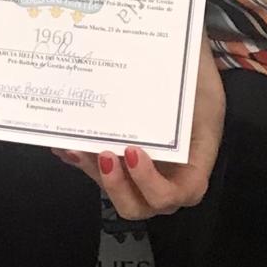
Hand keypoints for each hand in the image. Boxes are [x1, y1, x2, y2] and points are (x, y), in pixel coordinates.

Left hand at [54, 46, 223, 218]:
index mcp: (192, 167)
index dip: (149, 183)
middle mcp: (165, 177)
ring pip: (113, 188)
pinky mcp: (120, 159)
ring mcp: (139, 171)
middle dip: (115, 186)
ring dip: (93, 171)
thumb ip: (187, 100)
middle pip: (138, 205)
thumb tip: (161, 97)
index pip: (173, 195)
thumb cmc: (199, 80)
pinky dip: (81, 159)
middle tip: (103, 154)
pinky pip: (99, 169)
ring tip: (74, 146)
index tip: (132, 151)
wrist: (185, 60)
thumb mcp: (202, 89)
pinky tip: (64, 143)